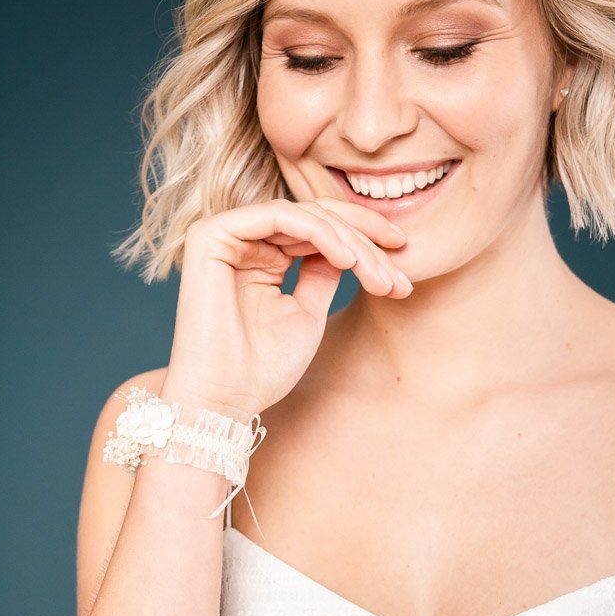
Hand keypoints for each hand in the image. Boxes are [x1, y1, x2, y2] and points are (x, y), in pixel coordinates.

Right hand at [164, 195, 411, 417]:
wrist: (223, 400)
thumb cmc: (261, 370)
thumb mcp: (308, 314)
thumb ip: (324, 273)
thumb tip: (353, 245)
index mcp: (260, 258)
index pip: (318, 233)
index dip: (364, 243)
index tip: (403, 271)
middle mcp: (241, 241)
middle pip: (316, 218)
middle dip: (365, 243)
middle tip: (398, 277)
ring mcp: (224, 234)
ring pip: (305, 215)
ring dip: (350, 242)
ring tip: (378, 277)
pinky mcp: (211, 234)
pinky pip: (280, 215)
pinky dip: (320, 233)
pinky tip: (348, 260)